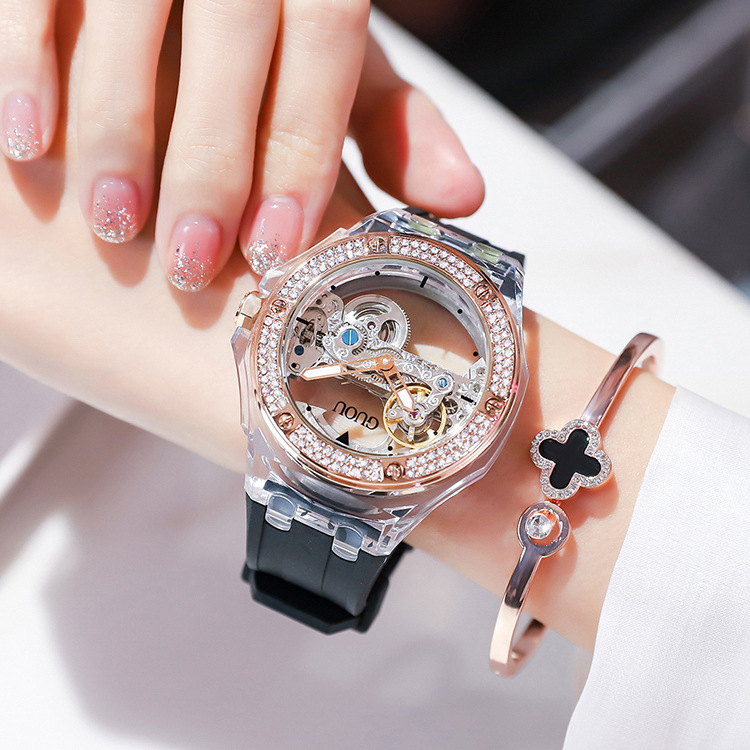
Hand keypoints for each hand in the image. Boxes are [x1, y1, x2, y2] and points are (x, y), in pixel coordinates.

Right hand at [0, 0, 483, 291]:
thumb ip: (392, 123)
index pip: (324, 49)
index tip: (274, 251)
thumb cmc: (280, 23)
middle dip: (210, 157)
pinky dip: (27, 64)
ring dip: (117, 123)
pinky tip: (30, 146)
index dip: (299, 152)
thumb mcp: (341, 65)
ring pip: (128, 12)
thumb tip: (463, 200)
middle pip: (232, 36)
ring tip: (114, 222)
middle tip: (191, 263)